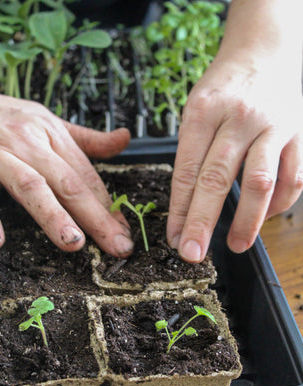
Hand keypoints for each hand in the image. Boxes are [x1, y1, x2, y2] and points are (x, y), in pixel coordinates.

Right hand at [0, 90, 132, 256]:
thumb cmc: (6, 116)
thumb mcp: (49, 121)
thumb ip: (87, 139)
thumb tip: (124, 138)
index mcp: (52, 135)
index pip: (87, 176)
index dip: (108, 207)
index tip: (124, 233)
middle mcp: (29, 144)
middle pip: (68, 183)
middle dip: (95, 217)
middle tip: (116, 245)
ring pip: (30, 186)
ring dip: (52, 215)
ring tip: (72, 242)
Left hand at [167, 57, 302, 262]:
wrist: (264, 52)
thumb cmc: (224, 87)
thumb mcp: (195, 110)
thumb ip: (192, 153)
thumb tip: (186, 206)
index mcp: (204, 112)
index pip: (188, 171)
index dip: (180, 210)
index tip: (175, 238)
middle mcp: (238, 118)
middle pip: (218, 179)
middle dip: (203, 222)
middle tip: (192, 254)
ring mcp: (273, 126)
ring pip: (260, 181)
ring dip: (248, 220)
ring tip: (236, 245)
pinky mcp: (299, 134)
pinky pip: (293, 178)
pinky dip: (279, 204)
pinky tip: (265, 217)